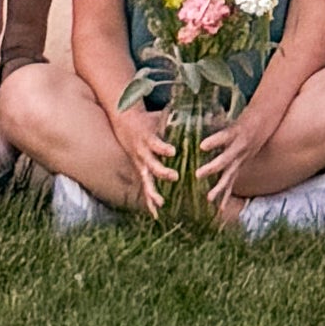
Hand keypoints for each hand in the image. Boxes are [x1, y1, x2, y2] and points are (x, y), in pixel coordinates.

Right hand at [115, 100, 176, 215]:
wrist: (123, 123)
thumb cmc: (148, 118)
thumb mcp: (160, 115)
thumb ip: (177, 117)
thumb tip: (201, 110)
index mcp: (148, 138)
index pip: (156, 144)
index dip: (163, 148)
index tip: (173, 151)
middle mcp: (143, 153)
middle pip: (151, 165)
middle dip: (162, 172)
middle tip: (175, 177)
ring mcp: (140, 164)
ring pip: (146, 181)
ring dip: (153, 193)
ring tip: (162, 203)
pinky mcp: (140, 172)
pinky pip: (145, 189)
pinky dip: (149, 202)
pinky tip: (157, 215)